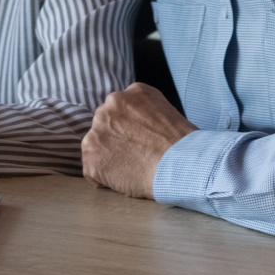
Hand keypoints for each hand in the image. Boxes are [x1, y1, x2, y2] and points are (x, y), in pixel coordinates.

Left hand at [81, 83, 196, 198]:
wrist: (181, 164)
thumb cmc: (183, 146)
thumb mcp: (166, 112)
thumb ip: (144, 114)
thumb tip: (135, 128)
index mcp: (131, 94)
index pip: (120, 109)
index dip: (129, 128)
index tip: (140, 140)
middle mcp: (110, 106)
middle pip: (105, 124)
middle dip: (116, 139)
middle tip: (136, 156)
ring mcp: (97, 130)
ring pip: (96, 145)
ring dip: (109, 157)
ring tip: (132, 169)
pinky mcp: (91, 153)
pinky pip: (92, 170)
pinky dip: (104, 178)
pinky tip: (124, 180)